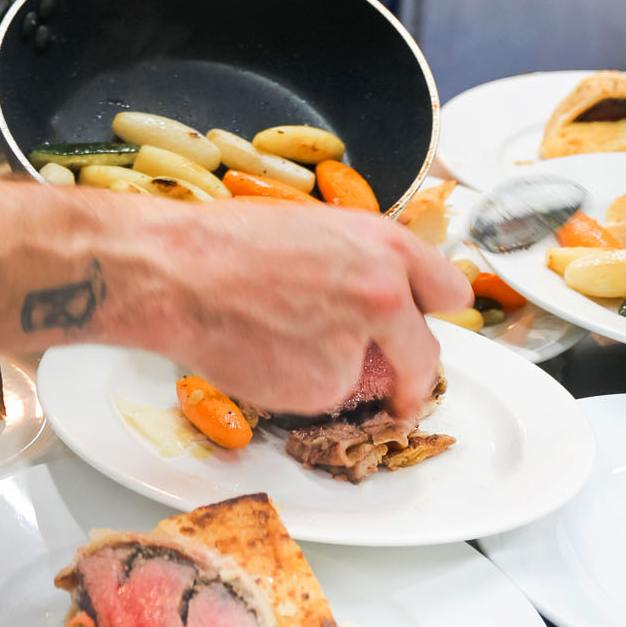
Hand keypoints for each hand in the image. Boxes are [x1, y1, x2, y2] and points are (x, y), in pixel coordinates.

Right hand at [135, 202, 472, 421]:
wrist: (178, 272)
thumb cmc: (228, 242)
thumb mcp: (316, 229)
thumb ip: (360, 262)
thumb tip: (375, 293)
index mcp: (386, 245)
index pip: (448, 291)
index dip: (433, 312)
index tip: (425, 325)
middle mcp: (386, 295)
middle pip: (427, 353)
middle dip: (411, 371)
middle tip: (392, 379)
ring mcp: (359, 345)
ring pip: (367, 378)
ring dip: (340, 372)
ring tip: (281, 335)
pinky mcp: (327, 386)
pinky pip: (325, 397)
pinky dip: (302, 387)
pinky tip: (266, 353)